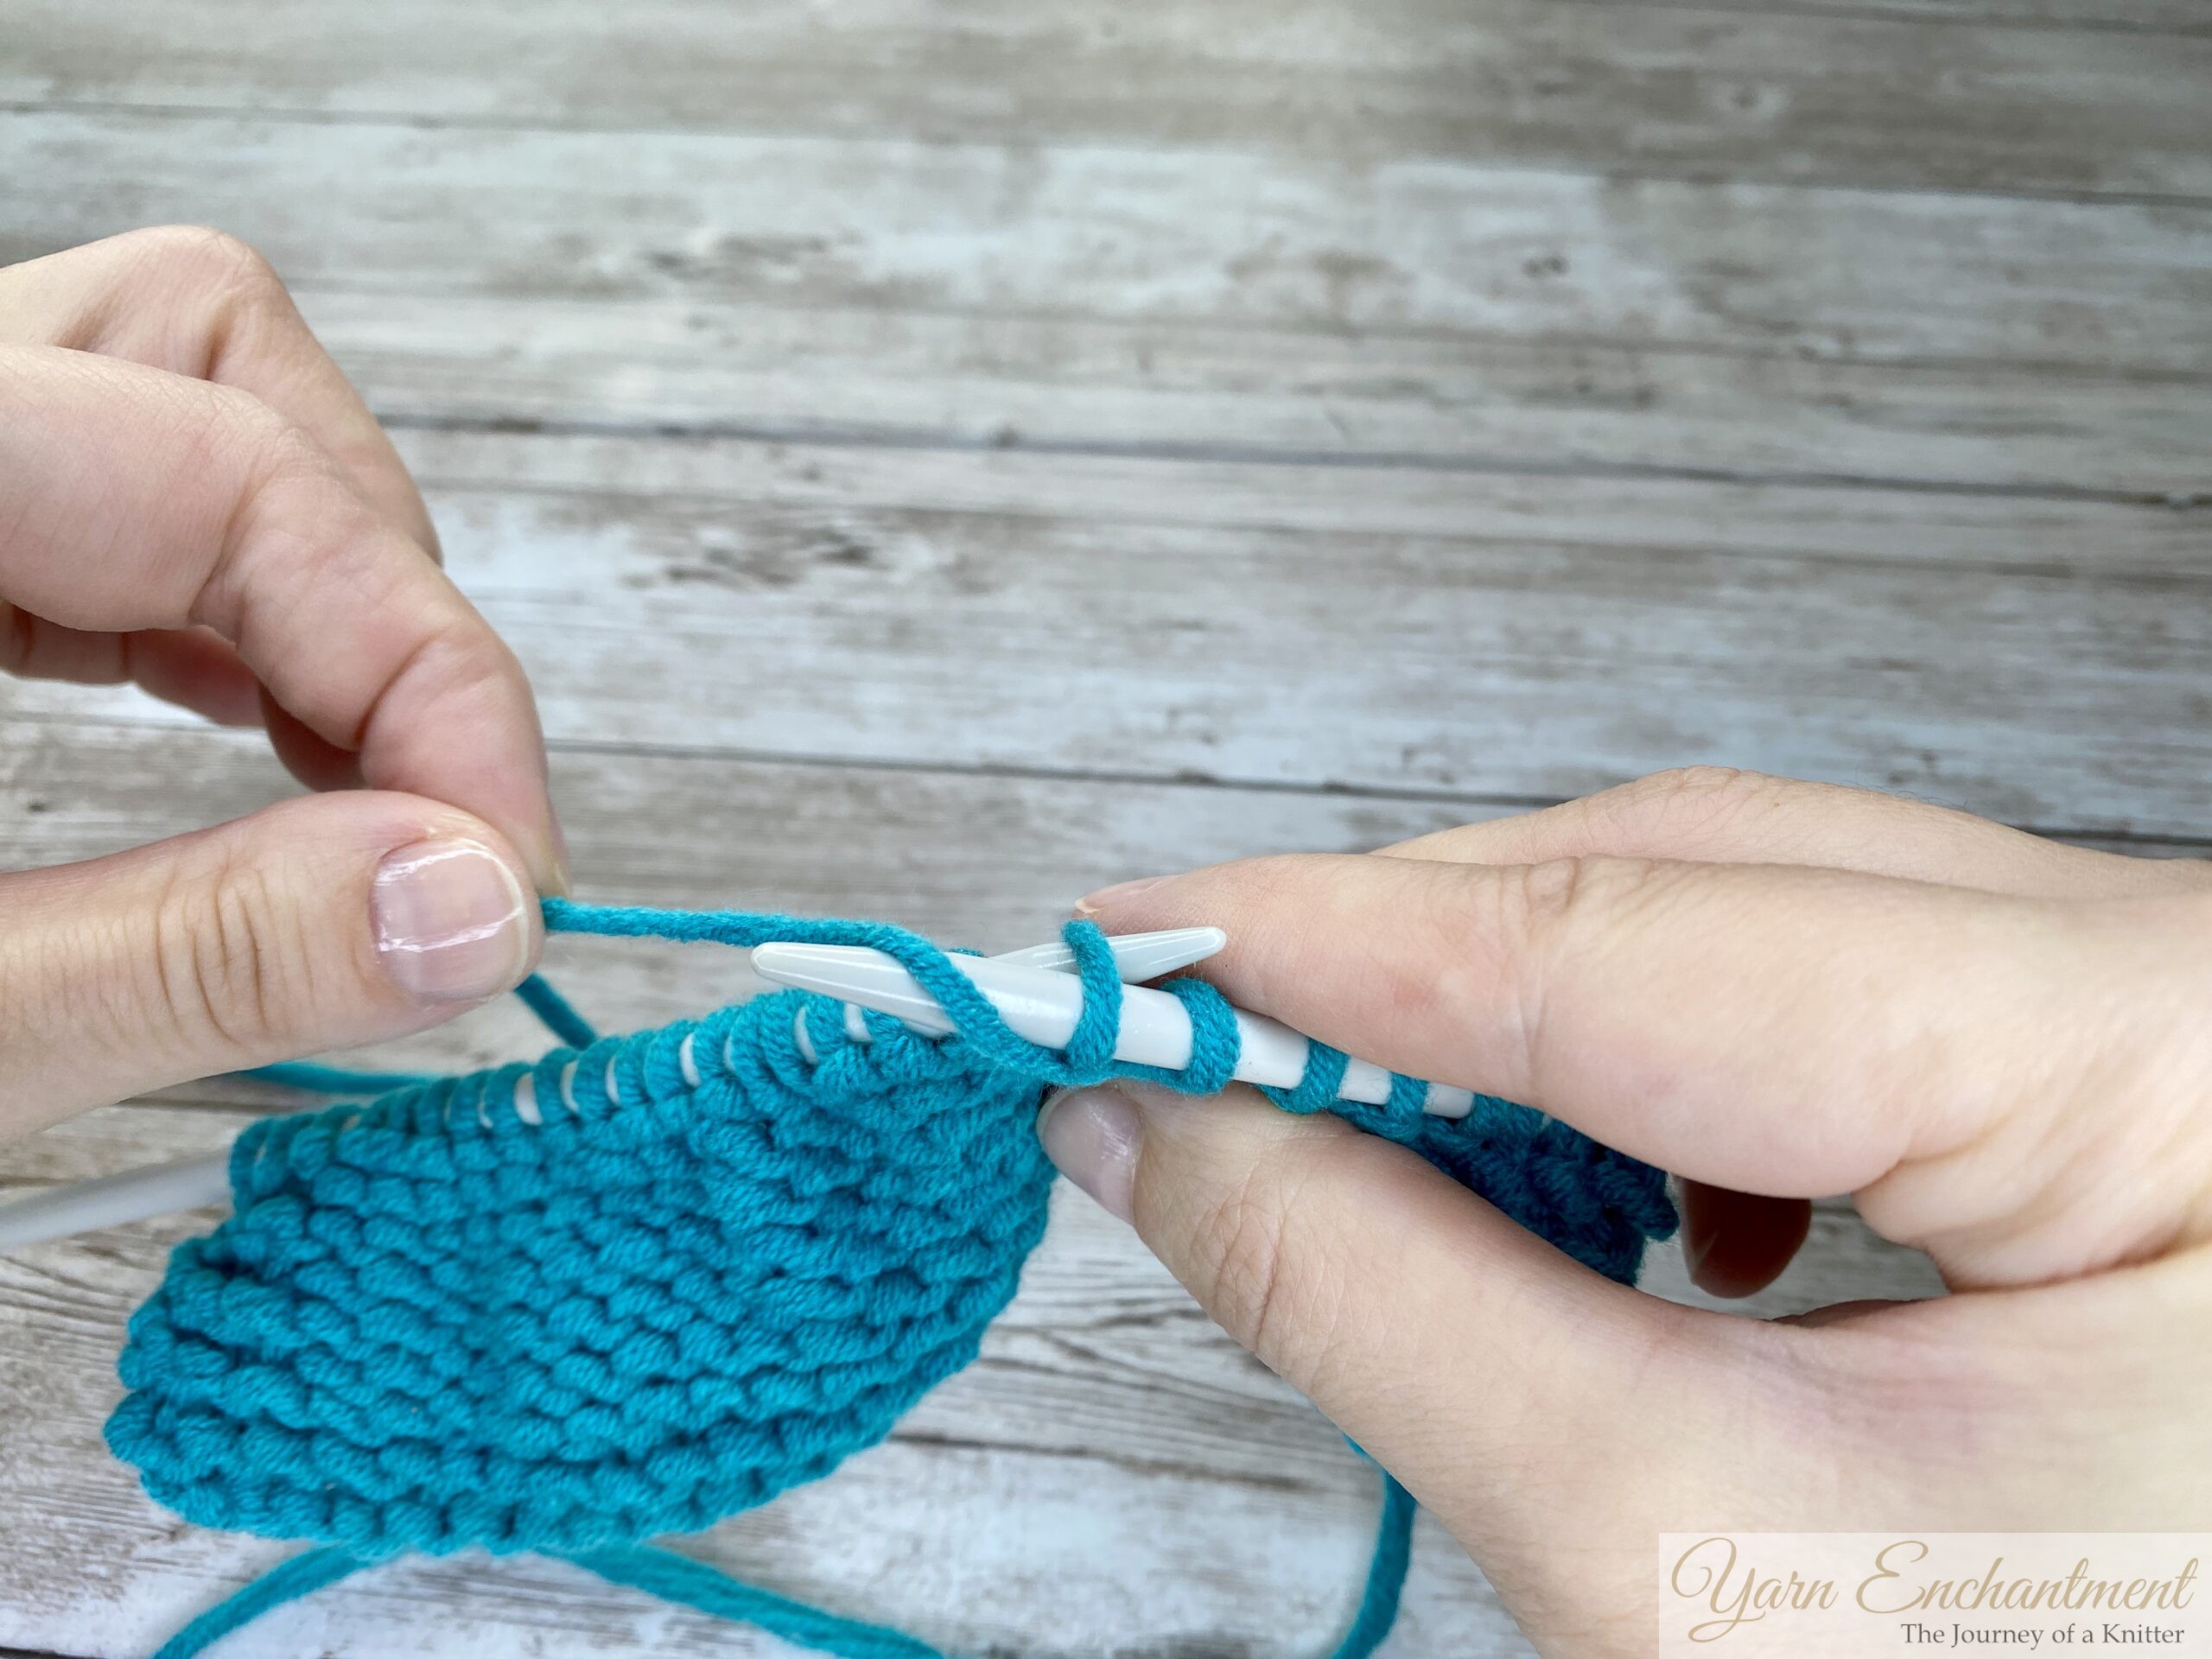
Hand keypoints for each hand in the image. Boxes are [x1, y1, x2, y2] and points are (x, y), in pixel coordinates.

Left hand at [0, 228, 560, 1138]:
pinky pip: (106, 475)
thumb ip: (192, 952)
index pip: (238, 477)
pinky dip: (219, 601)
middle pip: (219, 354)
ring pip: (178, 390)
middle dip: (380, 588)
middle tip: (436, 819)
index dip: (430, 678)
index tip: (514, 882)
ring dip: (316, 584)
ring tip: (367, 782)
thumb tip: (474, 907)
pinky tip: (261, 732)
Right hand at [1038, 769, 2211, 1653]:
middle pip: (1699, 882)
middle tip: (1177, 1021)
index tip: (1123, 947)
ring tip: (1340, 1113)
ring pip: (1755, 921)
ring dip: (1518, 1014)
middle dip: (1406, 960)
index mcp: (2151, 1061)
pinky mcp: (2116, 1097)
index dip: (1334, 943)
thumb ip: (1388, 1301)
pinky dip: (1660, 1076)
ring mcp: (2153, 1031)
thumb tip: (1160, 1125)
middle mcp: (2170, 986)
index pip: (1640, 939)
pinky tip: (1605, 1194)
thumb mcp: (1685, 1550)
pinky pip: (1838, 1003)